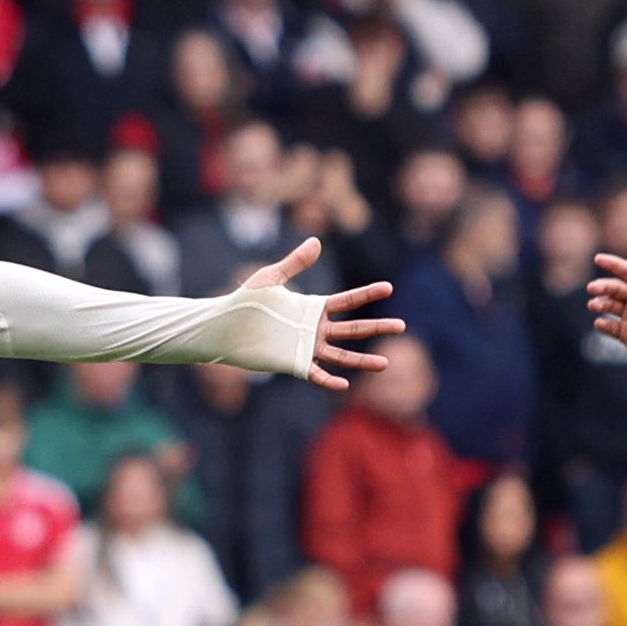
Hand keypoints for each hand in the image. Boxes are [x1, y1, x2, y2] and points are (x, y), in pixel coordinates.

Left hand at [233, 239, 398, 386]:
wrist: (224, 326)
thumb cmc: (244, 301)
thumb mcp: (271, 279)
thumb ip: (294, 263)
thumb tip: (317, 241)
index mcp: (313, 307)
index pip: (347, 301)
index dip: (368, 294)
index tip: (389, 287)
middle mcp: (315, 329)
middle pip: (353, 329)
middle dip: (377, 327)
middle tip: (402, 326)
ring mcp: (306, 348)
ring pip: (341, 356)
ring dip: (362, 360)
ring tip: (385, 364)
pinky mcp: (293, 364)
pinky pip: (316, 374)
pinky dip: (329, 380)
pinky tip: (345, 384)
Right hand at [582, 251, 626, 373]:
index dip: (613, 264)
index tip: (598, 259)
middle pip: (614, 288)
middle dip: (602, 287)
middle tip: (592, 288)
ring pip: (609, 306)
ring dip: (600, 304)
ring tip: (593, 305)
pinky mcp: (625, 334)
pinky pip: (609, 327)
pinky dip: (603, 324)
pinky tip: (600, 323)